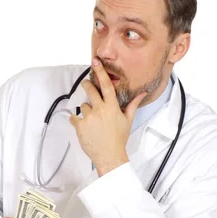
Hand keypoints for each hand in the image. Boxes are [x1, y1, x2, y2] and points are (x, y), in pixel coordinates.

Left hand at [68, 58, 146, 175]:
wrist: (109, 156)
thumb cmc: (119, 138)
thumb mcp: (127, 120)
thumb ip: (132, 105)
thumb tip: (142, 94)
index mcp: (112, 107)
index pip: (105, 85)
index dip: (100, 72)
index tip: (95, 62)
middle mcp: (99, 110)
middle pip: (89, 90)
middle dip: (86, 85)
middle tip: (86, 84)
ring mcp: (88, 117)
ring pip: (83, 106)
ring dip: (86, 111)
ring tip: (93, 122)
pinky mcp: (79, 126)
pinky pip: (74, 118)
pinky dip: (77, 121)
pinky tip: (85, 128)